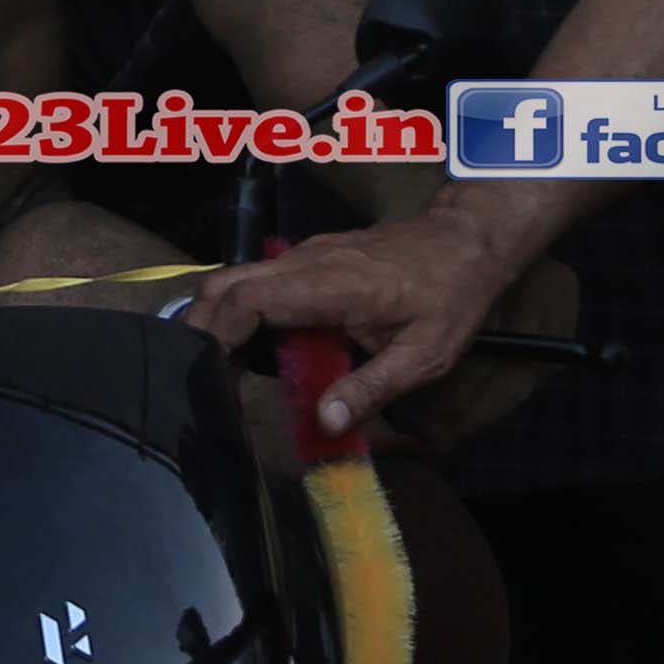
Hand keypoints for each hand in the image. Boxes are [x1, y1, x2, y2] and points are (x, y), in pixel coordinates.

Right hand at [193, 201, 522, 433]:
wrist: (468, 240)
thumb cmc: (451, 296)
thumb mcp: (424, 355)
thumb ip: (372, 388)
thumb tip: (327, 424)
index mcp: (332, 285)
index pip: (250, 298)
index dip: (218, 333)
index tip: (206, 371)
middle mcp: (308, 261)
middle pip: (227, 282)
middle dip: (201, 326)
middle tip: (196, 375)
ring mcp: (306, 254)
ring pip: (238, 276)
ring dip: (218, 318)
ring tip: (218, 369)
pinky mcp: (309, 258)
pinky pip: (260, 278)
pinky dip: (240, 309)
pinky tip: (250, 347)